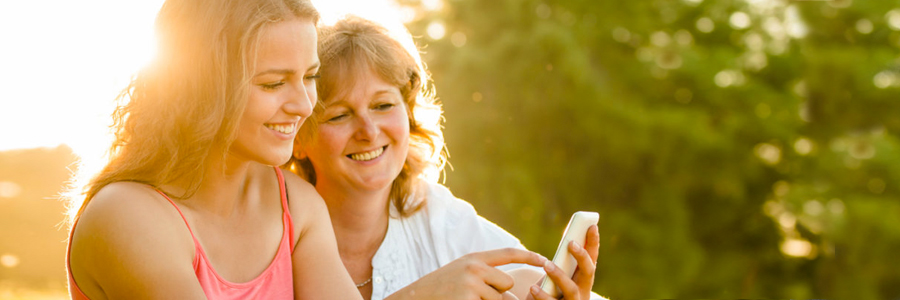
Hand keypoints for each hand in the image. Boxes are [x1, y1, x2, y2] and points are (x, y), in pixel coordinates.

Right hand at [386, 248, 547, 299]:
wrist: (414, 299)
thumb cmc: (440, 291)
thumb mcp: (461, 275)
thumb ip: (485, 276)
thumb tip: (512, 288)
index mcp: (473, 258)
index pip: (507, 254)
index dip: (528, 256)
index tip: (545, 260)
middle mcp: (474, 267)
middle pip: (507, 285)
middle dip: (498, 296)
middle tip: (473, 295)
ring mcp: (471, 283)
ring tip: (464, 299)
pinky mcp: (469, 298)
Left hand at [528, 224, 599, 299]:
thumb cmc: (550, 292)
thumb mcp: (559, 276)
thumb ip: (563, 261)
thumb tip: (566, 237)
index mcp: (583, 280)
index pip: (592, 259)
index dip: (594, 243)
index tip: (591, 226)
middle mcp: (582, 292)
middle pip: (589, 273)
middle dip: (582, 257)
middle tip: (571, 243)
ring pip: (571, 290)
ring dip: (560, 275)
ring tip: (547, 264)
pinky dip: (542, 296)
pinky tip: (533, 288)